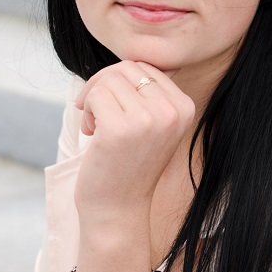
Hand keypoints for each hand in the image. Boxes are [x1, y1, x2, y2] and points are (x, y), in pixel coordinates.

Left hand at [73, 61, 195, 225]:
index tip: (110, 105)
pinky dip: (86, 110)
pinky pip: (95, 94)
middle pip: (127, 68)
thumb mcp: (154, 124)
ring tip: (95, 126)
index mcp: (185, 107)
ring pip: (108, 80)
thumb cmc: (129, 163)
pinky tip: (90, 133)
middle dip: (103, 84)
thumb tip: (152, 62)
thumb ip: (153, 93)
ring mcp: (148, 120)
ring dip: (93, 99)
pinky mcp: (120, 129)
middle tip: (94, 112)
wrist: (118, 209)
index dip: (120, 80)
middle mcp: (172, 112)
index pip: (146, 66)